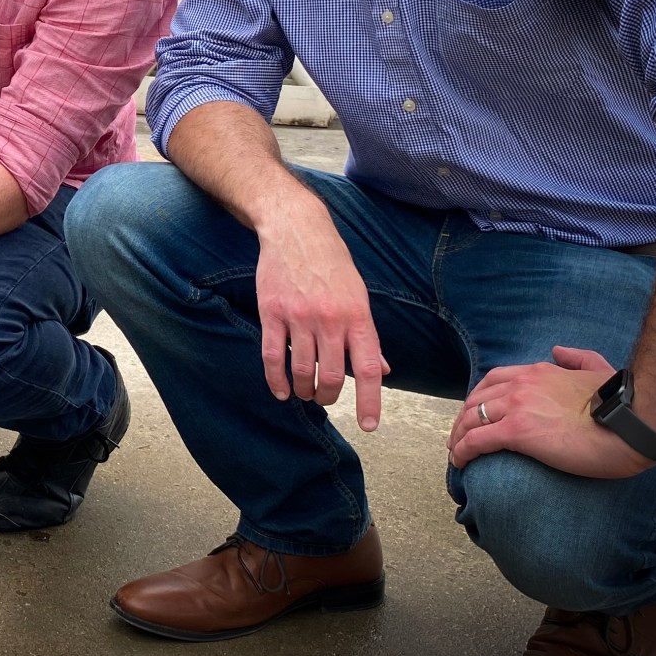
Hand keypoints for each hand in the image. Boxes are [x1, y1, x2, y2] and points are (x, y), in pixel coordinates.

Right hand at [254, 207, 388, 429]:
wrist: (296, 230)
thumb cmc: (332, 263)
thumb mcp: (358, 295)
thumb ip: (367, 336)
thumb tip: (383, 370)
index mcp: (357, 316)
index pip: (369, 369)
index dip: (370, 401)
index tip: (369, 426)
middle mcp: (330, 319)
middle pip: (332, 375)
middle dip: (329, 396)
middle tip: (325, 398)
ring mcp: (299, 317)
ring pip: (302, 370)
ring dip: (304, 390)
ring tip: (305, 392)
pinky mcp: (272, 312)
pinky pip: (272, 356)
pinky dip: (276, 379)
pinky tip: (280, 390)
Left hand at [447, 346, 650, 478]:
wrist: (633, 422)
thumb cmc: (623, 403)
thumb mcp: (599, 368)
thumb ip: (577, 357)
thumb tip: (558, 351)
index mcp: (538, 372)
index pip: (493, 381)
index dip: (479, 399)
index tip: (475, 414)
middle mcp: (521, 385)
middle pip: (476, 401)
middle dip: (463, 420)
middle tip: (459, 437)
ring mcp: (517, 407)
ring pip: (471, 420)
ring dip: (458, 437)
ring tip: (456, 453)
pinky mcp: (518, 432)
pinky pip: (476, 441)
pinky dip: (462, 451)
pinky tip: (459, 462)